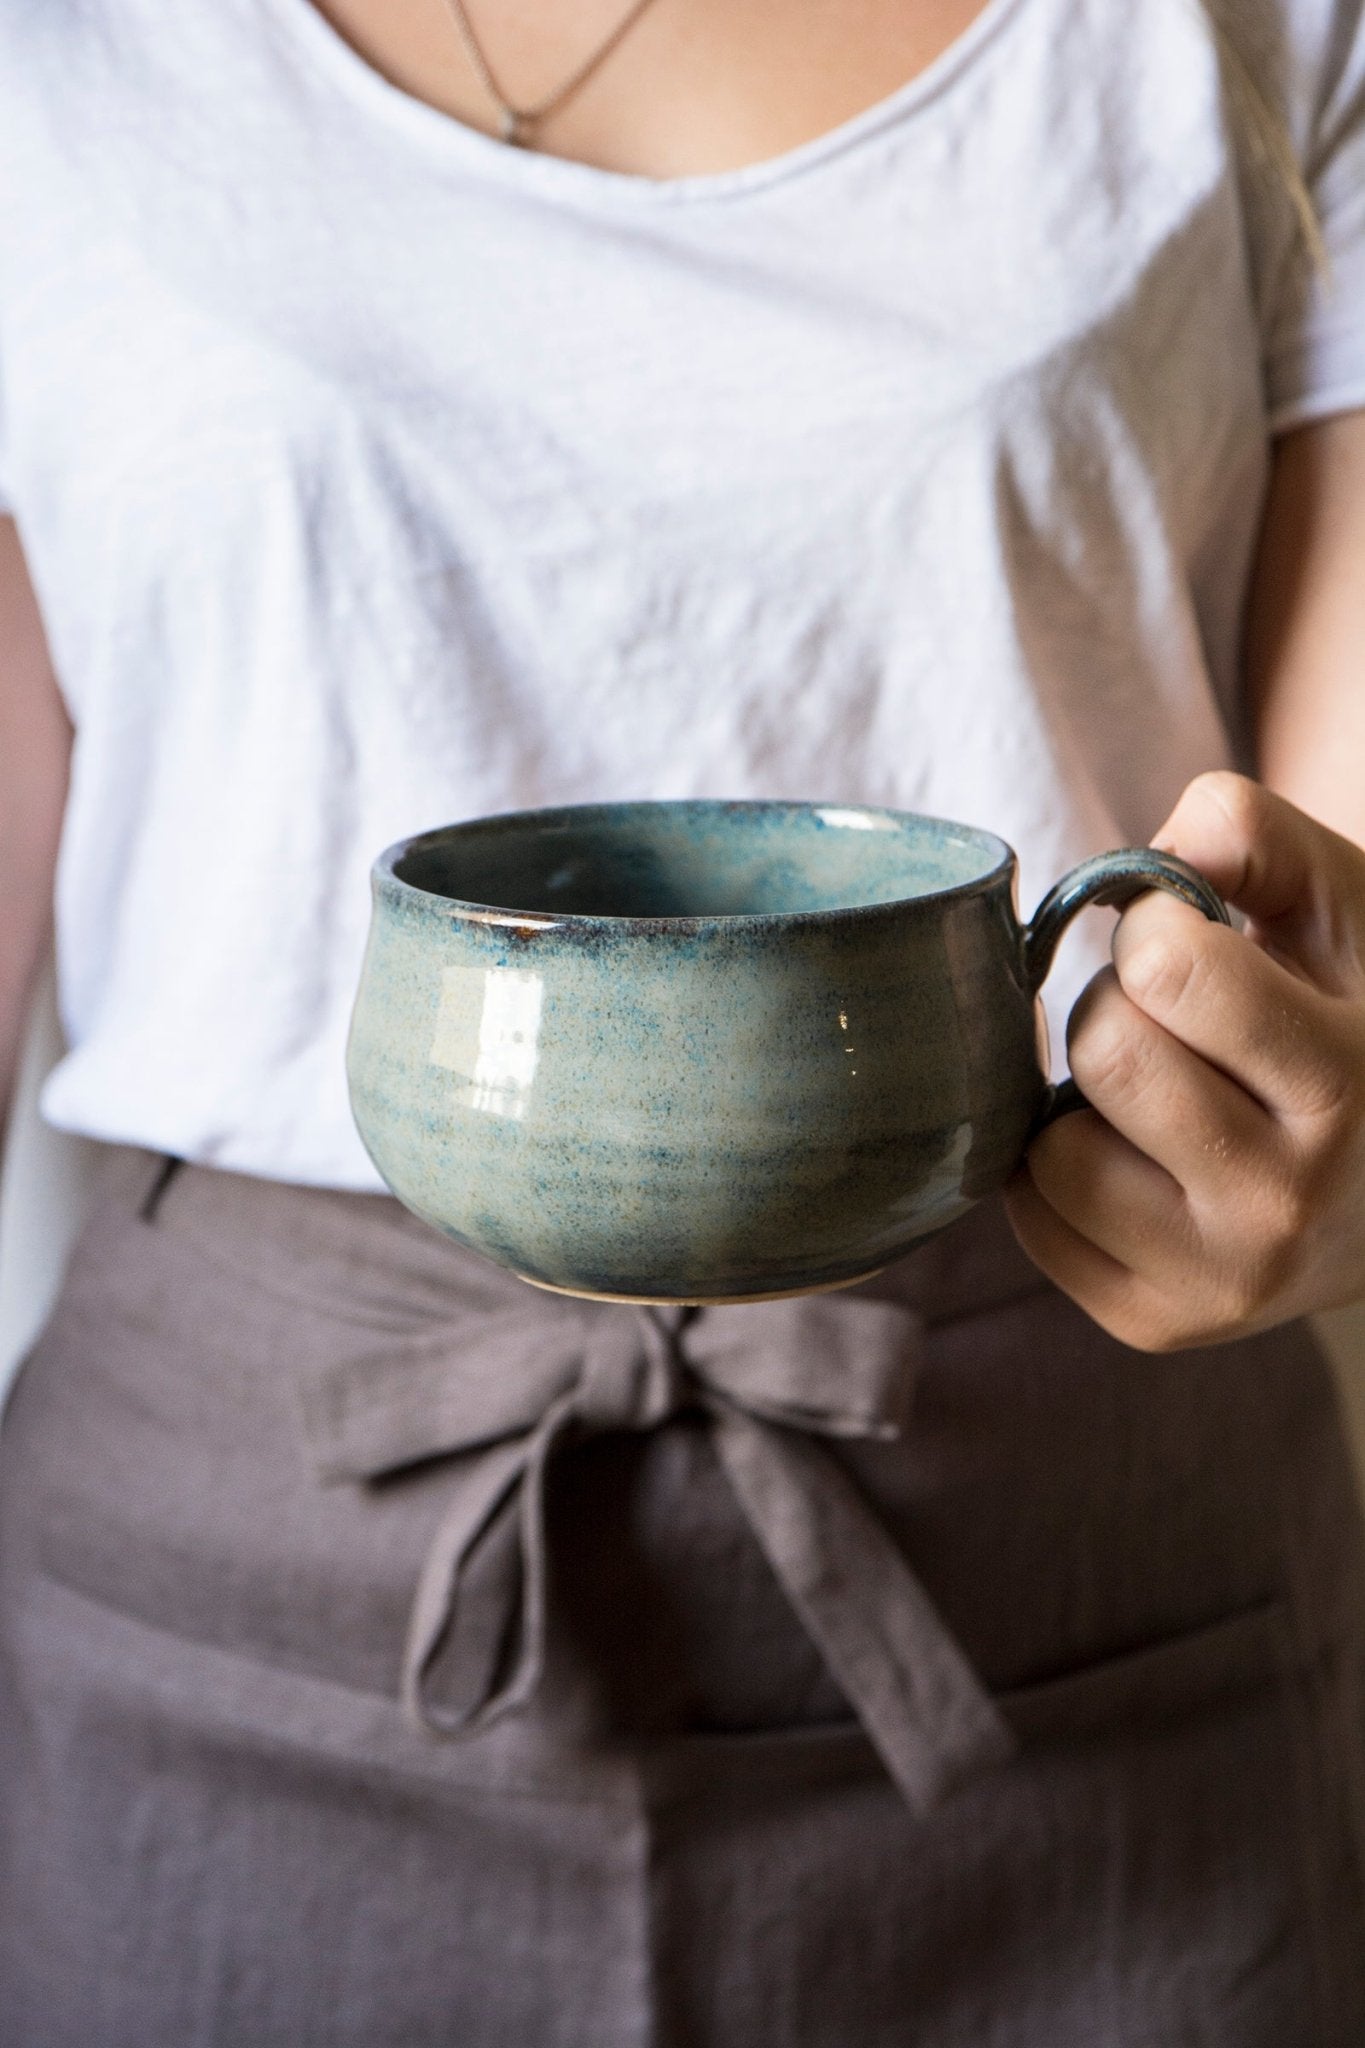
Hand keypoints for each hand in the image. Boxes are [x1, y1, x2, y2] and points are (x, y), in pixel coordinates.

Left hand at [1005, 772, 1364, 1350]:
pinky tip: (1131, 1153)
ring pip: (1054, 1148)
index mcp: (1345, 1082)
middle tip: (1171, 1023)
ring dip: (1081, 1100)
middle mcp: (1288, 1200)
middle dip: (1117, 1009)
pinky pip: (1034, 1219)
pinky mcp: (1157, 1325)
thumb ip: (1252, 835)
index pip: (1169, 967)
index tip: (1191, 944)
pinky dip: (1058, 1171)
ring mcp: (1223, 1280)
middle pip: (1104, 1053)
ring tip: (1158, 1093)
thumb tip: (1151, 857)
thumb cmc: (1350, 1009)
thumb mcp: (1340, 903)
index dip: (1157, 930)